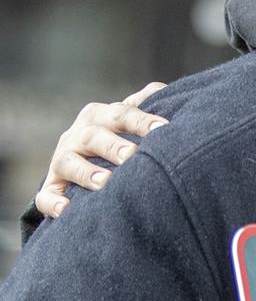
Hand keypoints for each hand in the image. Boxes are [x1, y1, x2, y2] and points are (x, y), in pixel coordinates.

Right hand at [35, 82, 168, 218]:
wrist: (88, 163)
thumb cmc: (121, 137)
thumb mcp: (130, 118)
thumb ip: (146, 104)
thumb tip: (163, 89)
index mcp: (101, 117)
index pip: (122, 114)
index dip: (141, 121)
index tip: (164, 129)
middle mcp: (78, 136)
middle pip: (94, 136)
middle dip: (113, 146)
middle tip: (132, 155)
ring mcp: (63, 161)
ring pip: (68, 163)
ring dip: (85, 172)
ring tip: (106, 182)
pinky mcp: (53, 187)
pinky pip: (46, 196)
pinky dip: (54, 203)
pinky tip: (67, 211)